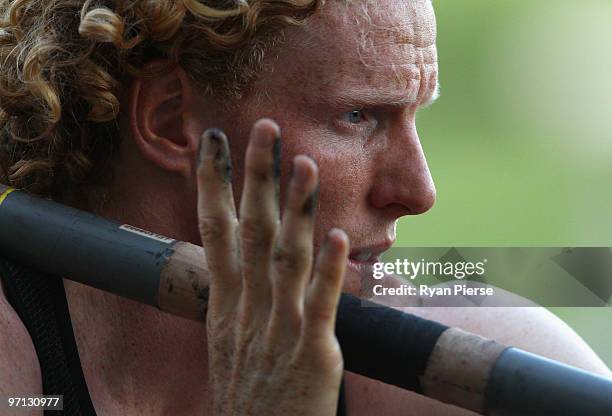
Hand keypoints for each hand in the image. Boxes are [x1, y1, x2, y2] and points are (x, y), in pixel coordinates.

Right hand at [196, 118, 348, 415]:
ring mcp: (279, 332)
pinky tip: (339, 236)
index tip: (212, 143)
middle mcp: (247, 312)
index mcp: (226, 307)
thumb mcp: (228, 346)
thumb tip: (240, 264)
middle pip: (250, 233)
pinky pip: (320, 307)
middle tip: (266, 128)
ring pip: (285, 259)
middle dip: (256, 178)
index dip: (212, 185)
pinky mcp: (313, 357)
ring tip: (305, 164)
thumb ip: (237, 301)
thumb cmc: (247, 400)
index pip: (214, 232)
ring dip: (295, 210)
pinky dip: (328, 271)